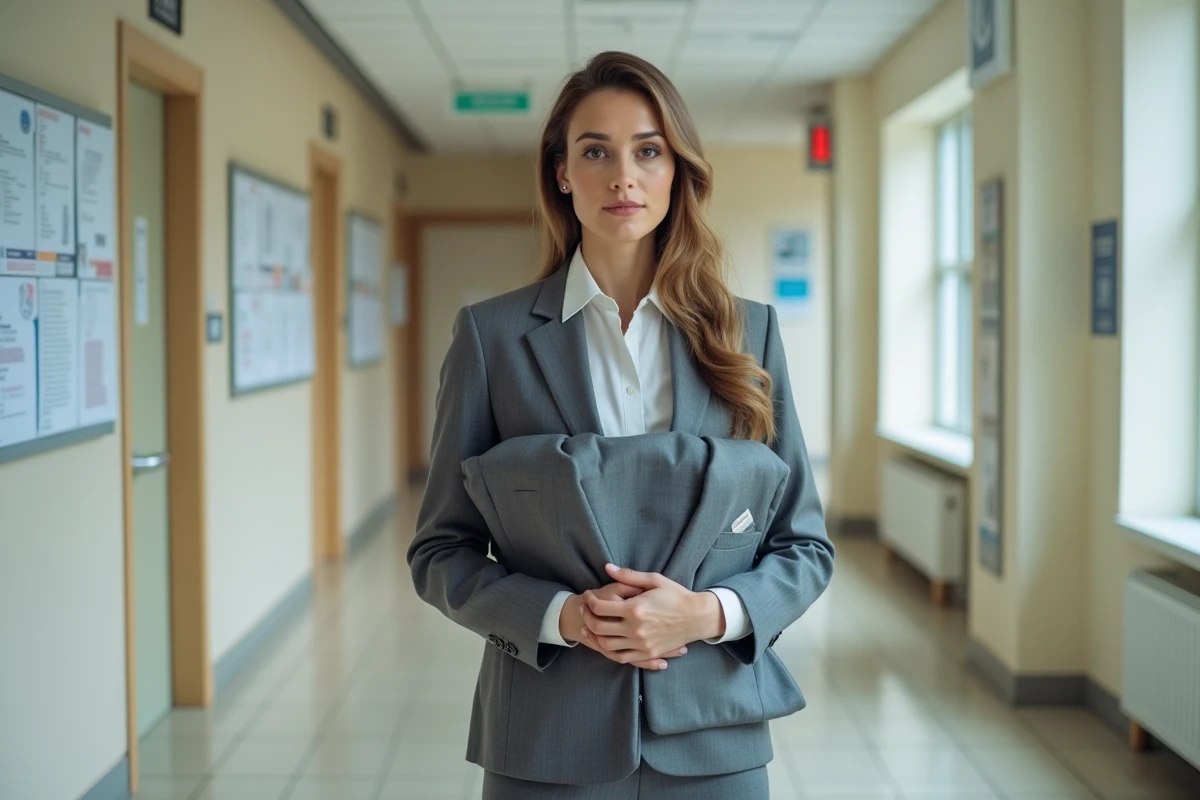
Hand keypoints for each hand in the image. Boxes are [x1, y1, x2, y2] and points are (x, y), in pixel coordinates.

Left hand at [579, 564, 724, 664]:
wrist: (697, 617)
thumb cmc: (677, 595)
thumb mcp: (654, 580)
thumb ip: (628, 575)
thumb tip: (607, 568)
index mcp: (635, 609)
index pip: (601, 607)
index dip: (590, 601)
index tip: (588, 596)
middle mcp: (636, 629)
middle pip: (599, 627)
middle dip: (587, 617)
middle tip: (584, 610)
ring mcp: (641, 644)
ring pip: (607, 645)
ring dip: (594, 636)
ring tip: (589, 627)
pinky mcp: (648, 653)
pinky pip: (621, 657)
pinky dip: (609, 651)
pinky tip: (604, 643)